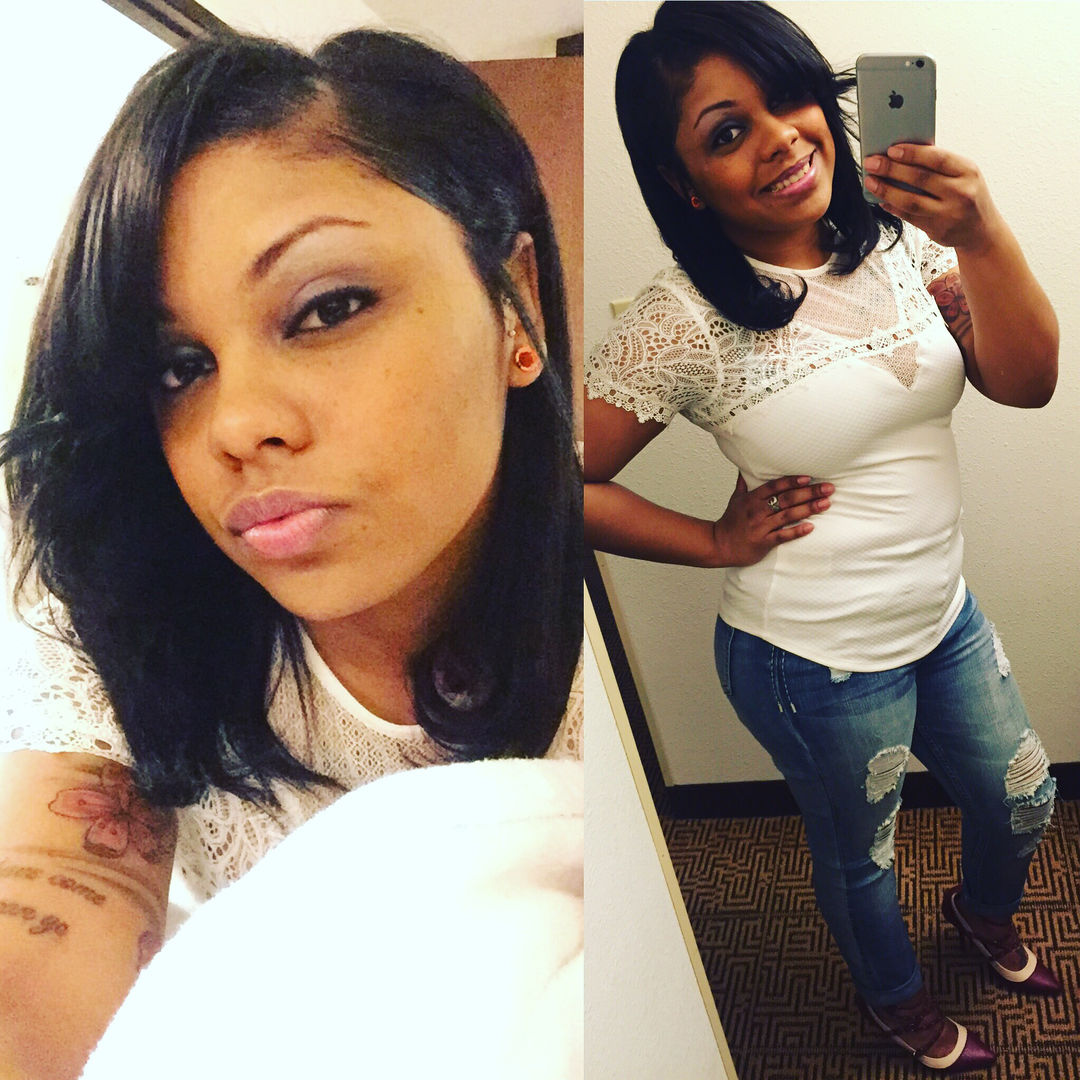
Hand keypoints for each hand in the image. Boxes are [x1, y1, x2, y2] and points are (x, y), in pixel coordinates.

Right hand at [713, 474, 832, 566]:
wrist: (718, 545)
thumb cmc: (730, 521)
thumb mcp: (736, 499)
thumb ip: (744, 483)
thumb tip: (744, 466)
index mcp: (752, 499)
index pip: (774, 487)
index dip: (791, 481)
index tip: (808, 477)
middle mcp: (757, 511)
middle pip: (786, 499)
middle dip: (809, 493)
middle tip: (828, 488)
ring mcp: (761, 527)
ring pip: (787, 516)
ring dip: (808, 509)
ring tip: (826, 503)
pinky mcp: (763, 543)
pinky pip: (782, 536)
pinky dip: (797, 531)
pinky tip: (811, 527)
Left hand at [862, 144, 1002, 252]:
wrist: (981, 231)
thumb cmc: (967, 195)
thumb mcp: (963, 175)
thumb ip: (940, 165)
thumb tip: (902, 152)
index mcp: (968, 171)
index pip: (937, 159)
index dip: (912, 153)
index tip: (890, 149)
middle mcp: (960, 192)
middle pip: (919, 179)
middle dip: (891, 169)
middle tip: (871, 163)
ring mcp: (948, 214)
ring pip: (910, 201)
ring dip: (886, 190)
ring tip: (870, 181)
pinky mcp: (936, 230)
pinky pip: (908, 216)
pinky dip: (892, 207)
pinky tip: (880, 199)